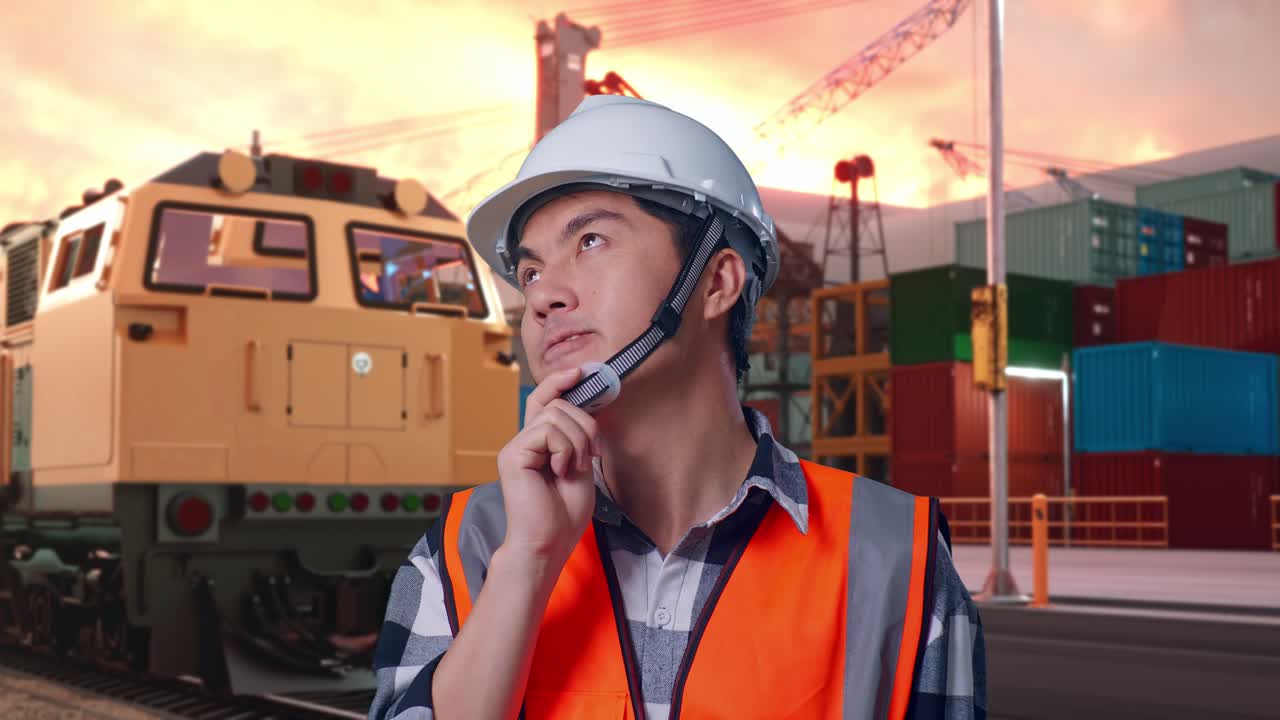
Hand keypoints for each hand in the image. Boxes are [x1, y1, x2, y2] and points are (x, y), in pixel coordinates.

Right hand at [496, 368, 600, 570]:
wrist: (548, 543)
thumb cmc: (564, 514)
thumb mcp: (580, 466)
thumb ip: (578, 437)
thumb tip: (586, 406)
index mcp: (538, 444)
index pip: (544, 400)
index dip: (560, 381)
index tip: (581, 372)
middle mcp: (523, 441)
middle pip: (559, 405)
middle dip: (585, 426)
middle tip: (588, 458)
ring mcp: (516, 446)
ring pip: (557, 415)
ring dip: (577, 441)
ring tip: (572, 469)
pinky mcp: (513, 454)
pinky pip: (548, 430)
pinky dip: (564, 449)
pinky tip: (559, 471)